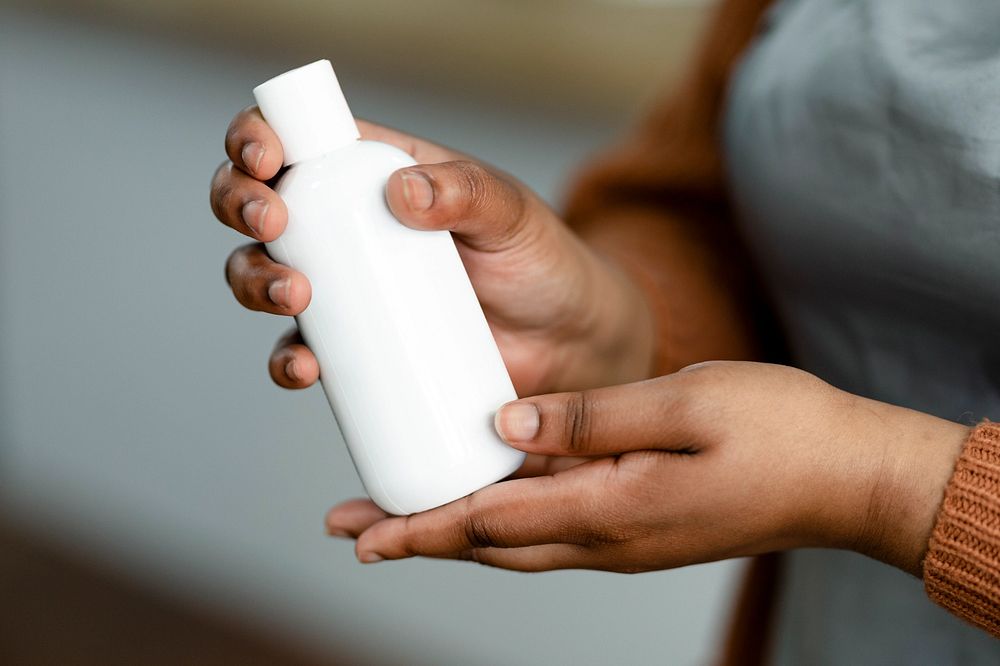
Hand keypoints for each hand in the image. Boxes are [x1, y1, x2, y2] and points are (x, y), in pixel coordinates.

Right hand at [210, 108, 653, 396]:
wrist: (566, 342)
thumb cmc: (542, 261)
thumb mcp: (512, 213)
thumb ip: (468, 191)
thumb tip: (403, 191)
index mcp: (373, 171)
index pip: (296, 137)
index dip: (257, 136)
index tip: (264, 158)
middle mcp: (347, 226)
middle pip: (259, 204)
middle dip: (239, 205)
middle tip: (272, 226)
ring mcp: (347, 290)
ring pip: (263, 276)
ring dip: (252, 282)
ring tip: (293, 297)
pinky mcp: (357, 348)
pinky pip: (301, 351)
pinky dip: (287, 361)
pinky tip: (304, 368)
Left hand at [326, 362, 967, 575]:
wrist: (849, 477)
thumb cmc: (779, 432)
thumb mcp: (685, 405)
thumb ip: (591, 418)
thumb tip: (505, 419)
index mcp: (610, 508)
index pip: (490, 521)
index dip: (421, 524)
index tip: (363, 531)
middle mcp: (607, 538)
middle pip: (492, 545)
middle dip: (422, 537)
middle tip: (359, 534)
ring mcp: (626, 539)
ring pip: (519, 544)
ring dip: (457, 533)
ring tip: (407, 522)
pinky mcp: (642, 526)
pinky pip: (553, 532)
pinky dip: (506, 521)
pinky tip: (494, 501)